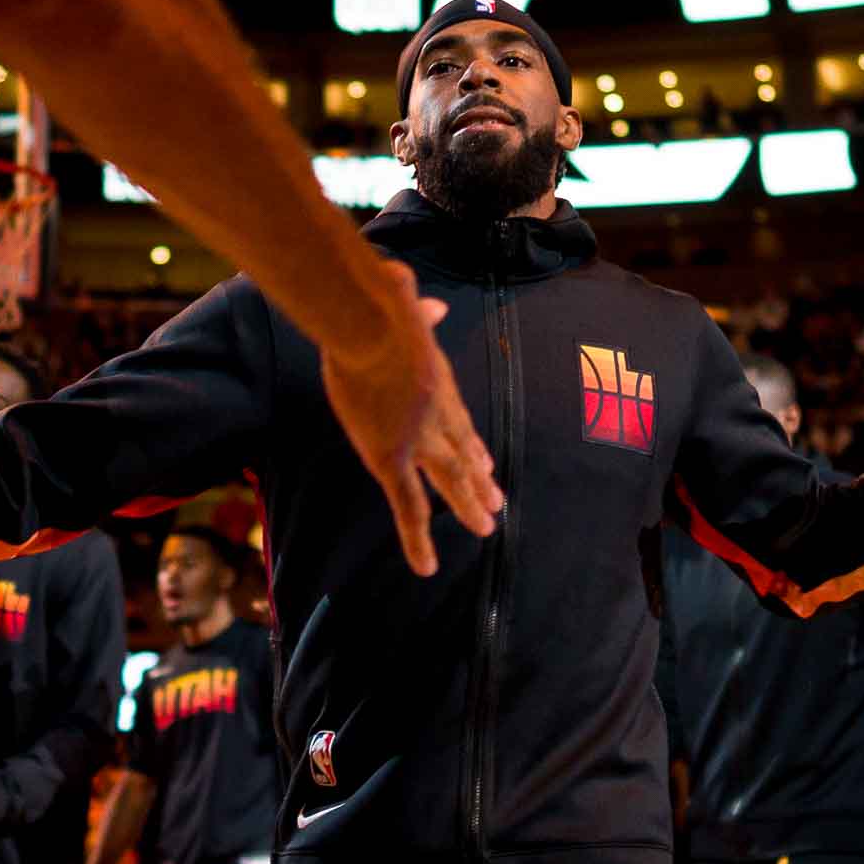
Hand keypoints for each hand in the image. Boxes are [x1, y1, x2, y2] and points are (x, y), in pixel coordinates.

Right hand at [320, 260, 502, 575]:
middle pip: (460, 450)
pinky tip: (426, 567)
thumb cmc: (373, 302)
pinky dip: (417, 539)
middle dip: (477, 478)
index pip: (454, 416)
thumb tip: (422, 295)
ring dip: (467, 503)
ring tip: (486, 527)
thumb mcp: (397, 297)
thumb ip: (411, 302)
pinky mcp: (392, 457)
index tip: (485, 463)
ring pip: (447, 478)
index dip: (468, 442)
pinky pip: (408, 507)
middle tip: (496, 504)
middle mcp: (433, 410)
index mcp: (431, 374)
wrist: (367, 321)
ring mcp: (417, 436)